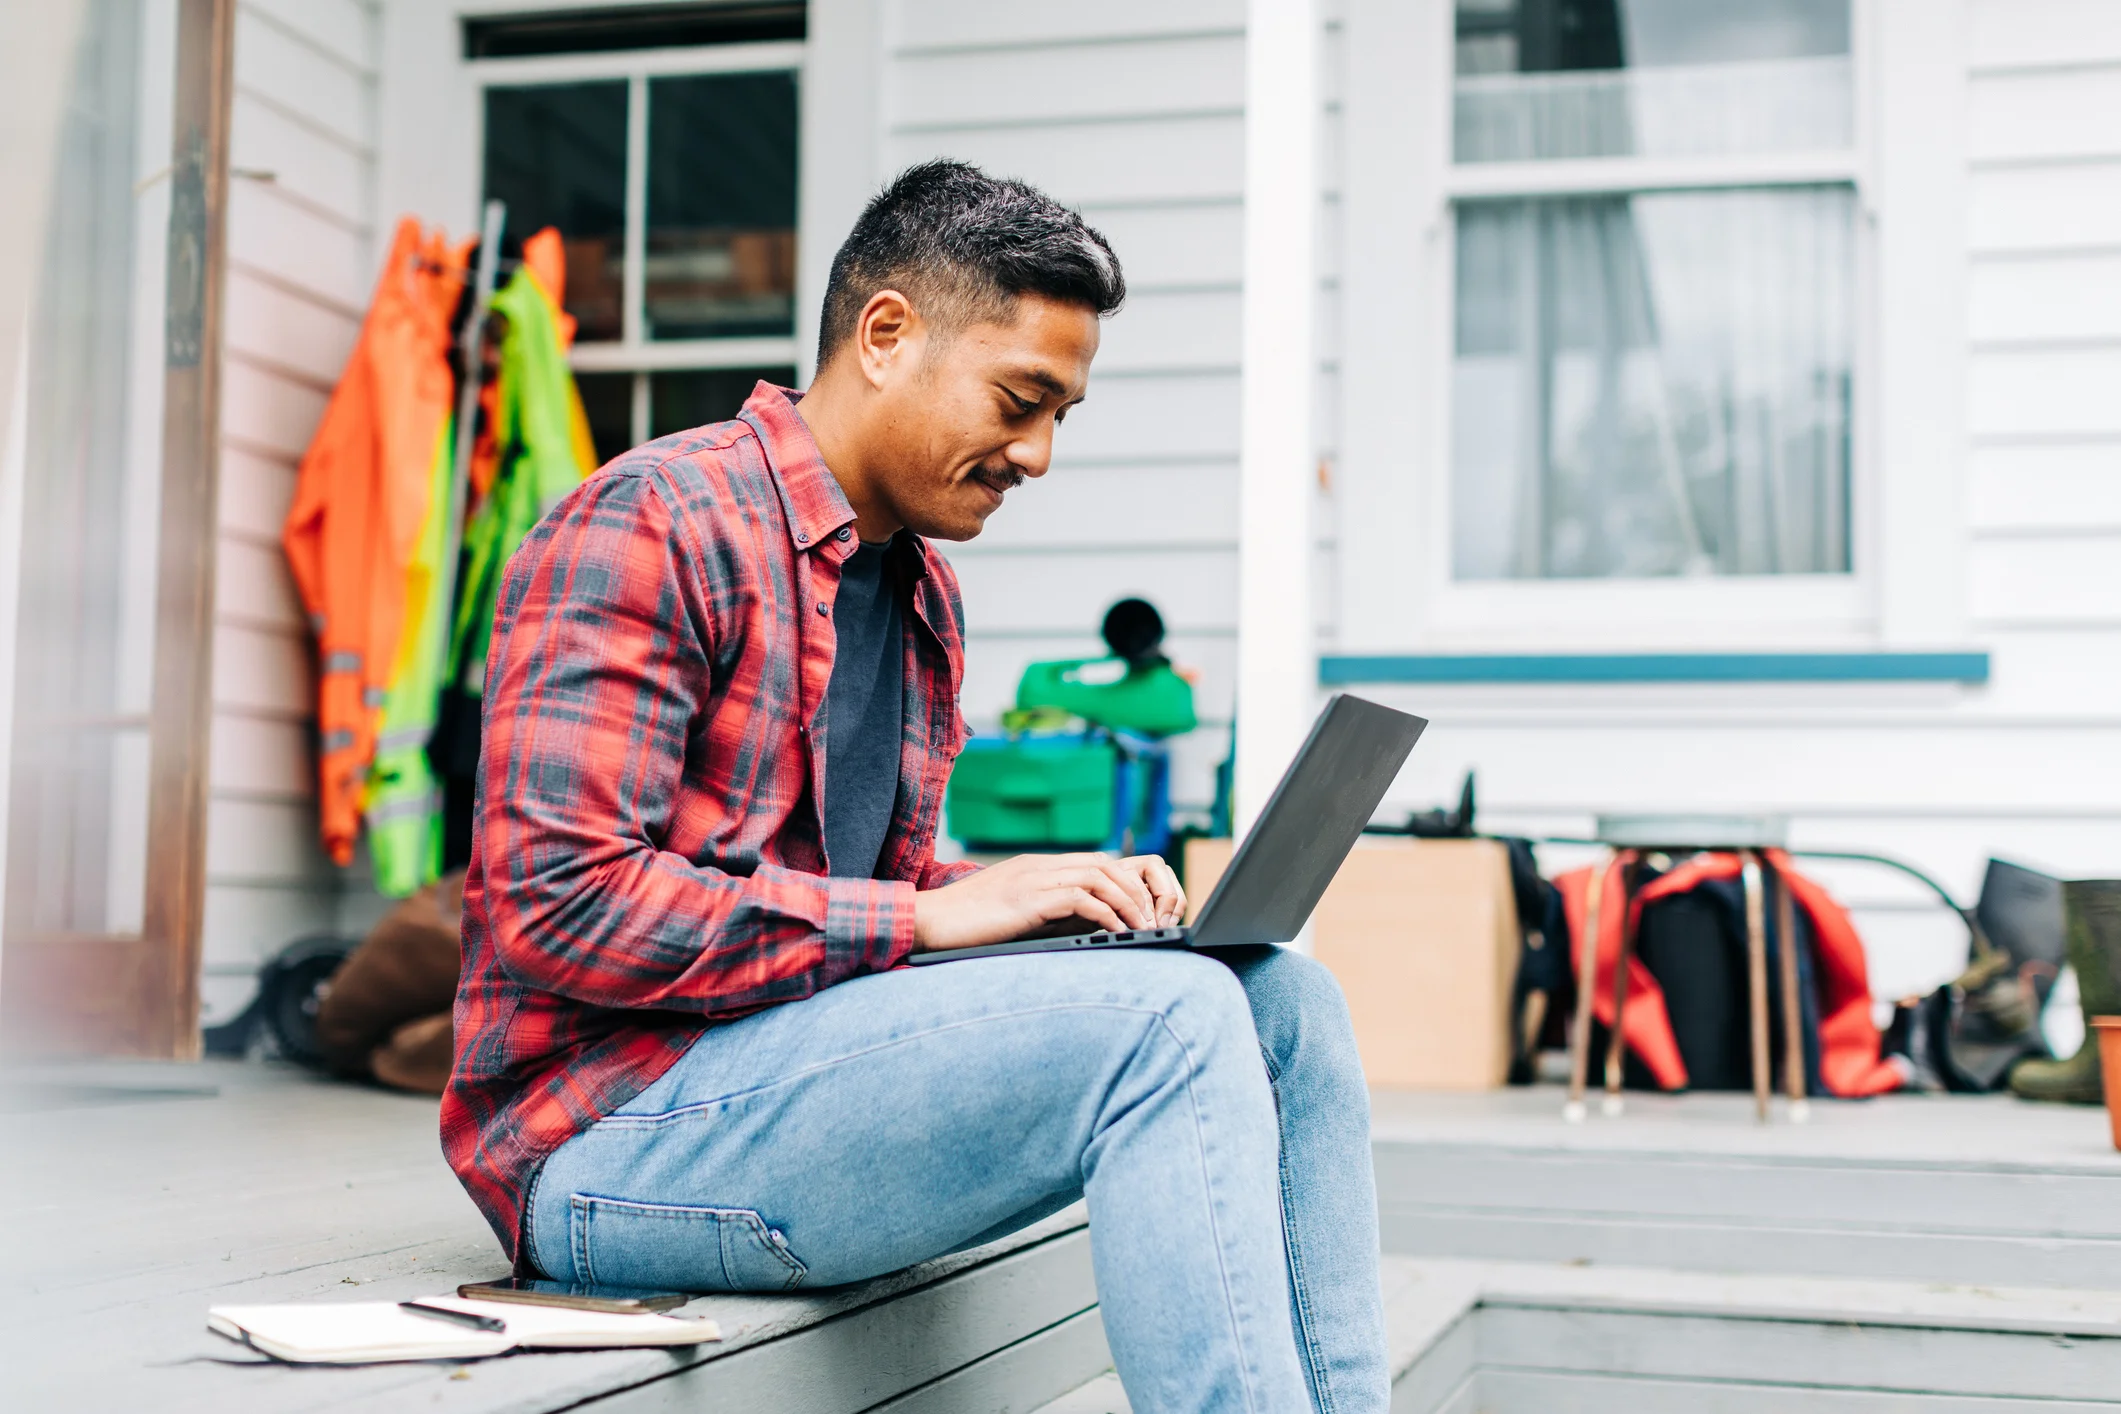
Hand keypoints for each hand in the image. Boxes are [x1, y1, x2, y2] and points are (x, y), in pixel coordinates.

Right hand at [914, 852, 1186, 951]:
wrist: (927, 922)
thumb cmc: (965, 925)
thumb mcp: (1012, 913)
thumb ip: (1043, 911)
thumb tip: (1082, 928)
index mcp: (1038, 867)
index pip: (1095, 862)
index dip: (1126, 884)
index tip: (1142, 911)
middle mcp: (1040, 866)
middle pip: (1106, 863)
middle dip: (1136, 892)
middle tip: (1153, 921)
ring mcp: (1033, 878)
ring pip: (1100, 876)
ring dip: (1128, 903)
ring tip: (1142, 929)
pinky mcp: (1028, 899)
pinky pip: (1081, 898)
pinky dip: (1106, 915)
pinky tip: (1116, 935)